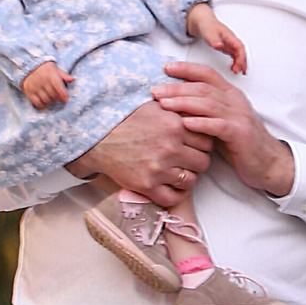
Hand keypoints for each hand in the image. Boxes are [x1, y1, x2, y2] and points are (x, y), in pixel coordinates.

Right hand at [22, 60, 72, 109]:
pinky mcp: (29, 92)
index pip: (58, 86)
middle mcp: (42, 81)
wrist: (30, 67)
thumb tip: (73, 79)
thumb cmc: (46, 69)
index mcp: (50, 74)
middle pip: (53, 95)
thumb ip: (64, 75)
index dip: (63, 94)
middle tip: (59, 97)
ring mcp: (35, 87)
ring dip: (51, 101)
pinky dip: (42, 105)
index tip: (66, 98)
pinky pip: (37, 103)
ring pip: (46, 100)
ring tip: (52, 98)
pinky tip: (45, 102)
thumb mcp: (56, 69)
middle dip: (58, 98)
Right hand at [67, 99, 213, 206]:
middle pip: (203, 161)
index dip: (202, 143)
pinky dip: (176, 195)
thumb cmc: (127, 120)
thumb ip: (179, 109)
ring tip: (179, 172)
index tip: (194, 145)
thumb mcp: (155, 106)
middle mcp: (170, 148)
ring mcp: (159, 169)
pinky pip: (173, 198)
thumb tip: (199, 108)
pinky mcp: (146, 185)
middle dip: (197, 161)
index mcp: (175, 126)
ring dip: (188, 177)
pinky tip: (172, 187)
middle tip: (188, 159)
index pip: (206, 140)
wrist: (99, 138)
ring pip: (191, 180)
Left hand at [153, 61, 295, 196]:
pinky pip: (218, 125)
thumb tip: (174, 104)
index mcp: (230, 94)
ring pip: (208, 103)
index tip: (165, 68)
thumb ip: (203, 111)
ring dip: (183, 102)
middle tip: (155, 91)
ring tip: (163, 104)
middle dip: (177, 87)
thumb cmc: (239, 143)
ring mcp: (239, 116)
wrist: (267, 162)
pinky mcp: (240, 134)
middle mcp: (235, 101)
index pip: (207, 74)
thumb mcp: (219, 122)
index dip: (186, 69)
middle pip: (203, 87)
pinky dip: (200, 123)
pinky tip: (184, 123)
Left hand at [186, 4, 247, 75]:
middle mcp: (232, 40)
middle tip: (241, 71)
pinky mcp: (227, 47)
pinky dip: (236, 62)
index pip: (240, 47)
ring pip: (239, 54)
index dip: (241, 56)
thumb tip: (219, 46)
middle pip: (241, 52)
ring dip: (241, 63)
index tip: (239, 64)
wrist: (204, 22)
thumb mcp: (209, 33)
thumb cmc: (208, 26)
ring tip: (240, 72)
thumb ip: (214, 40)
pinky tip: (234, 68)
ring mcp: (230, 44)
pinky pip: (235, 56)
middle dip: (243, 62)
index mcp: (230, 36)